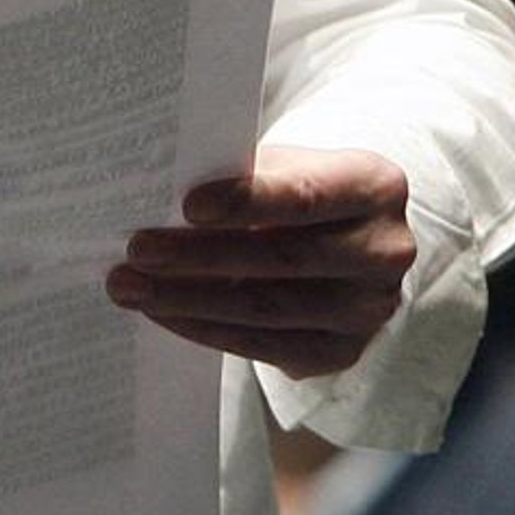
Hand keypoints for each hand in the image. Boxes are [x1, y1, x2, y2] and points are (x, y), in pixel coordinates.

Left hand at [104, 146, 414, 379]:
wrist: (338, 231)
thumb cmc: (293, 184)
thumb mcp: (278, 163)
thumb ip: (237, 175)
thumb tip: (156, 198)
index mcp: (375, 186)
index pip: (305, 196)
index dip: (246, 201)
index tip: (186, 205)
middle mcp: (384, 251)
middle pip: (281, 260)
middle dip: (198, 257)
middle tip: (135, 252)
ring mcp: (369, 310)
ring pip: (267, 309)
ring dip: (188, 301)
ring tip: (130, 287)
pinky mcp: (342, 351)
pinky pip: (266, 347)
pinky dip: (206, 330)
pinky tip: (164, 313)